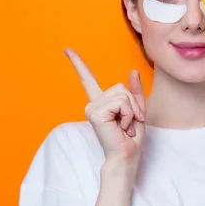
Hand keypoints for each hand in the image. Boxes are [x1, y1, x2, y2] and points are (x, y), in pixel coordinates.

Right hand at [64, 48, 145, 167]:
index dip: (78, 63)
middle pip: (121, 87)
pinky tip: (121, 126)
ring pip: (122, 94)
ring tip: (125, 126)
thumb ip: (135, 92)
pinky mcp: (96, 113)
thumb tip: (133, 71)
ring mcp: (92, 108)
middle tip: (129, 122)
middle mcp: (93, 103)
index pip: (88, 79)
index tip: (67, 49)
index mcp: (100, 102)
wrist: (126, 156)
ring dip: (131, 111)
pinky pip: (121, 102)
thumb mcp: (137, 111)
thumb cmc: (130, 138)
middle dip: (133, 104)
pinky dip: (128, 114)